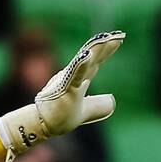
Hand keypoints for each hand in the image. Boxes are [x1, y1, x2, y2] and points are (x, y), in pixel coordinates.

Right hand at [0, 31, 124, 161]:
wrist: (42, 126)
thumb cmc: (59, 117)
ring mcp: (69, 80)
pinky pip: (73, 74)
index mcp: (79, 79)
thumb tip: (112, 101)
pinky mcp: (64, 88)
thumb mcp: (85, 112)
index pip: (94, 60)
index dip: (106, 50)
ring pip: (84, 61)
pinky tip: (87, 55)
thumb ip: (98, 106)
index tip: (118, 38)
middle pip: (91, 56)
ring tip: (106, 38)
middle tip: (118, 35)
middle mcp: (73, 75)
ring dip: (95, 49)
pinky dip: (80, 64)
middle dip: (104, 45)